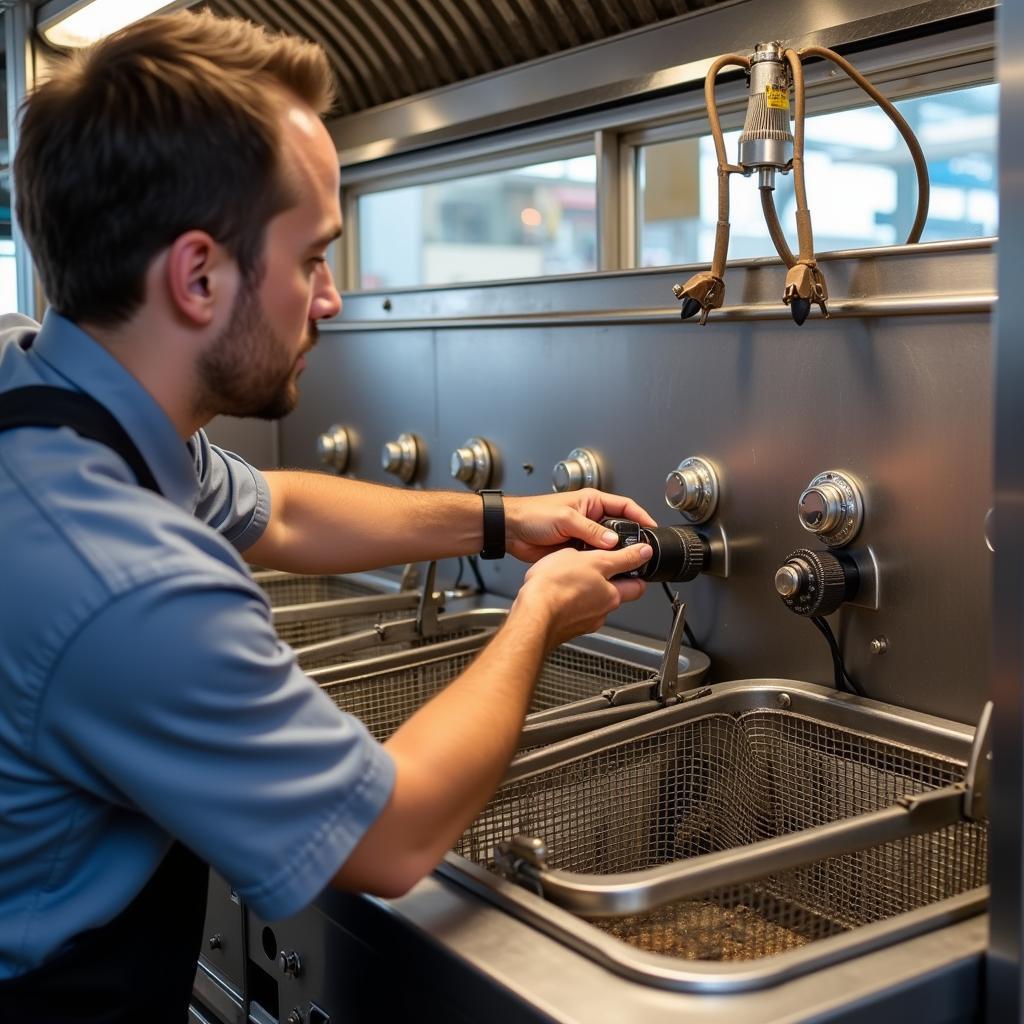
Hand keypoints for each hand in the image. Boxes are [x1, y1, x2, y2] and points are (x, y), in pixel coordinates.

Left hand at [504, 488, 656, 562]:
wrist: (512, 530)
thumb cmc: (533, 514)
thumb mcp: (566, 518)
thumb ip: (591, 531)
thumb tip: (612, 541)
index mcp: (591, 501)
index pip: (624, 507)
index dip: (640, 516)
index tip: (651, 528)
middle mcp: (590, 517)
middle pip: (619, 528)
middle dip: (629, 539)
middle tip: (638, 551)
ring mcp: (583, 534)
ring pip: (607, 545)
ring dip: (613, 553)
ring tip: (622, 562)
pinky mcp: (575, 549)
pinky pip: (594, 556)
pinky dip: (599, 562)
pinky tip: (603, 568)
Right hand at [513, 542, 651, 648]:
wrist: (532, 615)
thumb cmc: (555, 587)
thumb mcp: (592, 559)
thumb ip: (619, 557)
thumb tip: (642, 553)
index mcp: (613, 594)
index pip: (638, 585)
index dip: (636, 571)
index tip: (633, 561)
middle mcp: (603, 611)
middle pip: (617, 595)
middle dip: (612, 581)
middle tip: (601, 566)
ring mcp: (585, 622)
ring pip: (595, 603)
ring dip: (590, 592)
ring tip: (574, 577)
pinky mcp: (569, 628)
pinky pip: (577, 612)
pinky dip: (573, 603)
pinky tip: (561, 593)